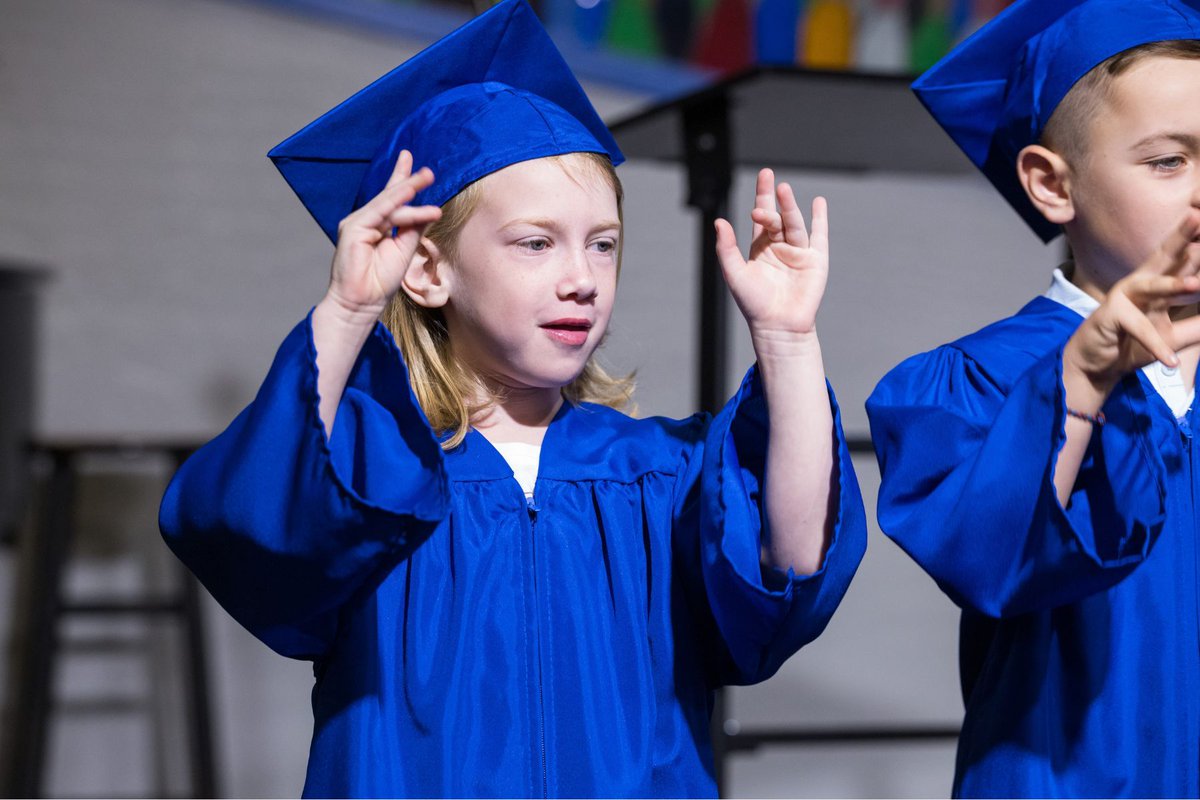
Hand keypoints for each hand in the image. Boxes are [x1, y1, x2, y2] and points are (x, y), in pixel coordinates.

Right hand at [324, 150, 441, 319]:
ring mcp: (357, 223)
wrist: (361, 303)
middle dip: (408, 180)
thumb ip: (413, 229)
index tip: (420, 171)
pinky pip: (381, 211)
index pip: (392, 200)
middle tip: (428, 170)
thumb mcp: (404, 250)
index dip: (404, 183)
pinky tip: (412, 193)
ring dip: (409, 189)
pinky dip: (398, 202)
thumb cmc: (379, 281)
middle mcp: (365, 221)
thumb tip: (428, 212)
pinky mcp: (354, 228)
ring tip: (427, 177)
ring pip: (389, 203)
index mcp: (376, 226)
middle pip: (389, 195)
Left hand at [714, 169, 827, 345]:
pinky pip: (819, 236)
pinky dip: (820, 219)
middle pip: (778, 216)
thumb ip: (727, 248)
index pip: (762, 216)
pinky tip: (818, 203)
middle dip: (774, 199)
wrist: (778, 326)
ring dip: (790, 206)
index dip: (762, 196)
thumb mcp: (734, 273)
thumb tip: (718, 222)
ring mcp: (799, 253)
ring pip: (795, 224)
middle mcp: (780, 247)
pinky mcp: (816, 261)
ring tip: (784, 190)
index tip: (764, 176)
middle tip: (770, 179)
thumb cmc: (754, 303)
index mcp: (761, 247)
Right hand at [1063, 211, 1199, 405]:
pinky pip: (1140, 329)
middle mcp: (1140, 283)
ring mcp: (1123, 297)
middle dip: (1182, 237)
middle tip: (1197, 216)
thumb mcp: (1174, 337)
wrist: (1097, 367)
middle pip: (1165, 257)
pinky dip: (1156, 346)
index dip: (1195, 245)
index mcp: (1157, 284)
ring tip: (1196, 285)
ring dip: (1174, 285)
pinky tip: (1170, 361)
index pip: (1183, 261)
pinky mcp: (1111, 316)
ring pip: (1152, 287)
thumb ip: (1198, 324)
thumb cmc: (1133, 345)